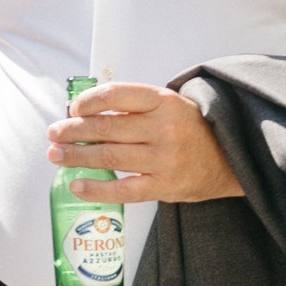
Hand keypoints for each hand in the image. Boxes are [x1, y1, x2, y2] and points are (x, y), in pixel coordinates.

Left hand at [48, 81, 244, 202]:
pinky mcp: (166, 186)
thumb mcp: (168, 105)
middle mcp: (164, 128)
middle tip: (53, 133)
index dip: (88, 101)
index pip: (117, 95)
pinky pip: (124, 190)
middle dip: (73, 131)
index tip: (73, 109)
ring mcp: (165, 159)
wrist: (232, 158)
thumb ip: (133, 106)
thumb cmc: (189, 129)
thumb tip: (82, 111)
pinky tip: (76, 185)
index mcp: (163, 101)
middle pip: (107, 128)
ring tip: (56, 155)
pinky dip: (97, 189)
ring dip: (77, 156)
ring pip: (111, 156)